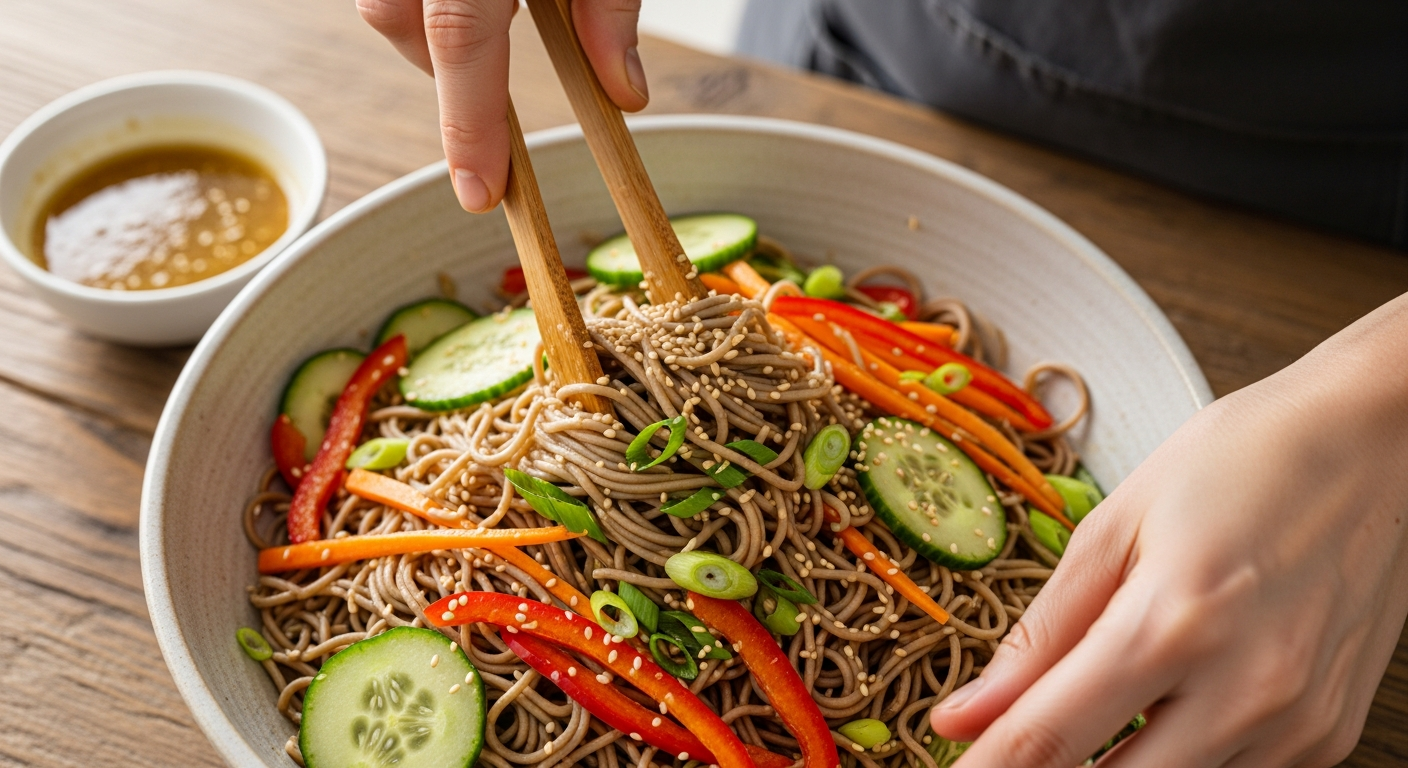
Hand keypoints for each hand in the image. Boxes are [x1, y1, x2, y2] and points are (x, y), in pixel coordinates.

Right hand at [357, 0, 648, 211]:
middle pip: (399, 17)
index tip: (481, 195)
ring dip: (427, 29)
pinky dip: (424, 0)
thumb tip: (623, 93)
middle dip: (440, 68)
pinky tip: (472, 0)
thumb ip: (609, 7)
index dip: (467, 122)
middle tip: (489, 100)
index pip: (460, 36)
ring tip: (485, 36)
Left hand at [932, 295, 1407, 767]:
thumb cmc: (1240, 462)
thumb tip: (965, 715)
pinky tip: (1165, 713)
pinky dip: (1181, 759)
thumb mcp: (1116, 528)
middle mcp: (1244, 688)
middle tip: (1014, 750)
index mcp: (1173, 621)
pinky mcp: (1326, 735)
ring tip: (1089, 721)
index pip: (1050, 739)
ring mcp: (1295, 723)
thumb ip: (1039, 635)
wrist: (1375, 442)